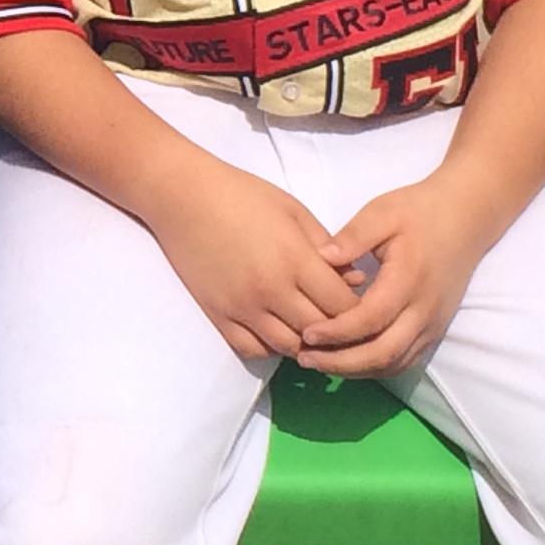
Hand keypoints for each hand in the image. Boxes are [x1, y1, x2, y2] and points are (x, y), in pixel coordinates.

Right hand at [139, 154, 361, 363]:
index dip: (358, 310)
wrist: (182, 196)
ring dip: (306, 344)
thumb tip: (355, 281)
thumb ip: (329, 247)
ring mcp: (242, 306)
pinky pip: (253, 349)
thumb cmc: (242, 195)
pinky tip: (279, 332)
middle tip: (343, 323)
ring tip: (313, 331)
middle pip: (320, 331)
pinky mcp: (218, 314)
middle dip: (338, 331)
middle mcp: (270, 290)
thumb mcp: (294, 211)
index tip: (361, 305)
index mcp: (295, 260)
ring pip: (289, 347)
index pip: (343, 305)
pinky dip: (272, 348)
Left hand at [297, 177, 497, 377]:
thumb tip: (322, 256)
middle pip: (383, 353)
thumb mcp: (382, 212)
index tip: (306, 333)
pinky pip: (405, 359)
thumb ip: (353, 236)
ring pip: (395, 362)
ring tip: (319, 362)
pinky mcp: (434, 328)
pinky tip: (347, 359)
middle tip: (305, 357)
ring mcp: (433, 323)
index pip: (371, 319)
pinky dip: (375, 366)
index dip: (338, 332)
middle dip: (342, 362)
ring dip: (356, 369)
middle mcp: (425, 309)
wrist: (466, 218)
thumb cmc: (419, 211)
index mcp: (409, 280)